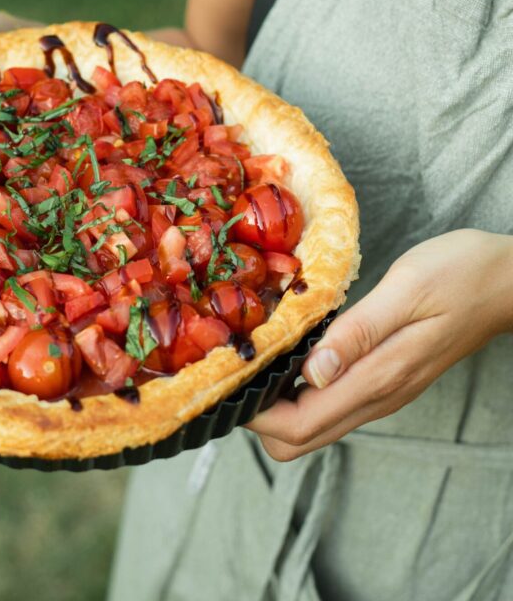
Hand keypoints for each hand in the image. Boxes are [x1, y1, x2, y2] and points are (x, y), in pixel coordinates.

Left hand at [245, 229, 512, 460]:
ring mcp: (382, 391)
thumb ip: (357, 333)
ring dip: (277, 404)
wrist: (505, 281)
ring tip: (255, 356)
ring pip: (315, 425)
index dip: (256, 413)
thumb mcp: (404, 290)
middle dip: (259, 416)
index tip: (229, 377)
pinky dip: (300, 389)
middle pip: (301, 439)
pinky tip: (289, 351)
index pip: (300, 426)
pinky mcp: (384, 378)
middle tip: (237, 365)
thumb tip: (312, 374)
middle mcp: (377, 396)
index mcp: (379, 378)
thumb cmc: (457, 274)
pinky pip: (332, 402)